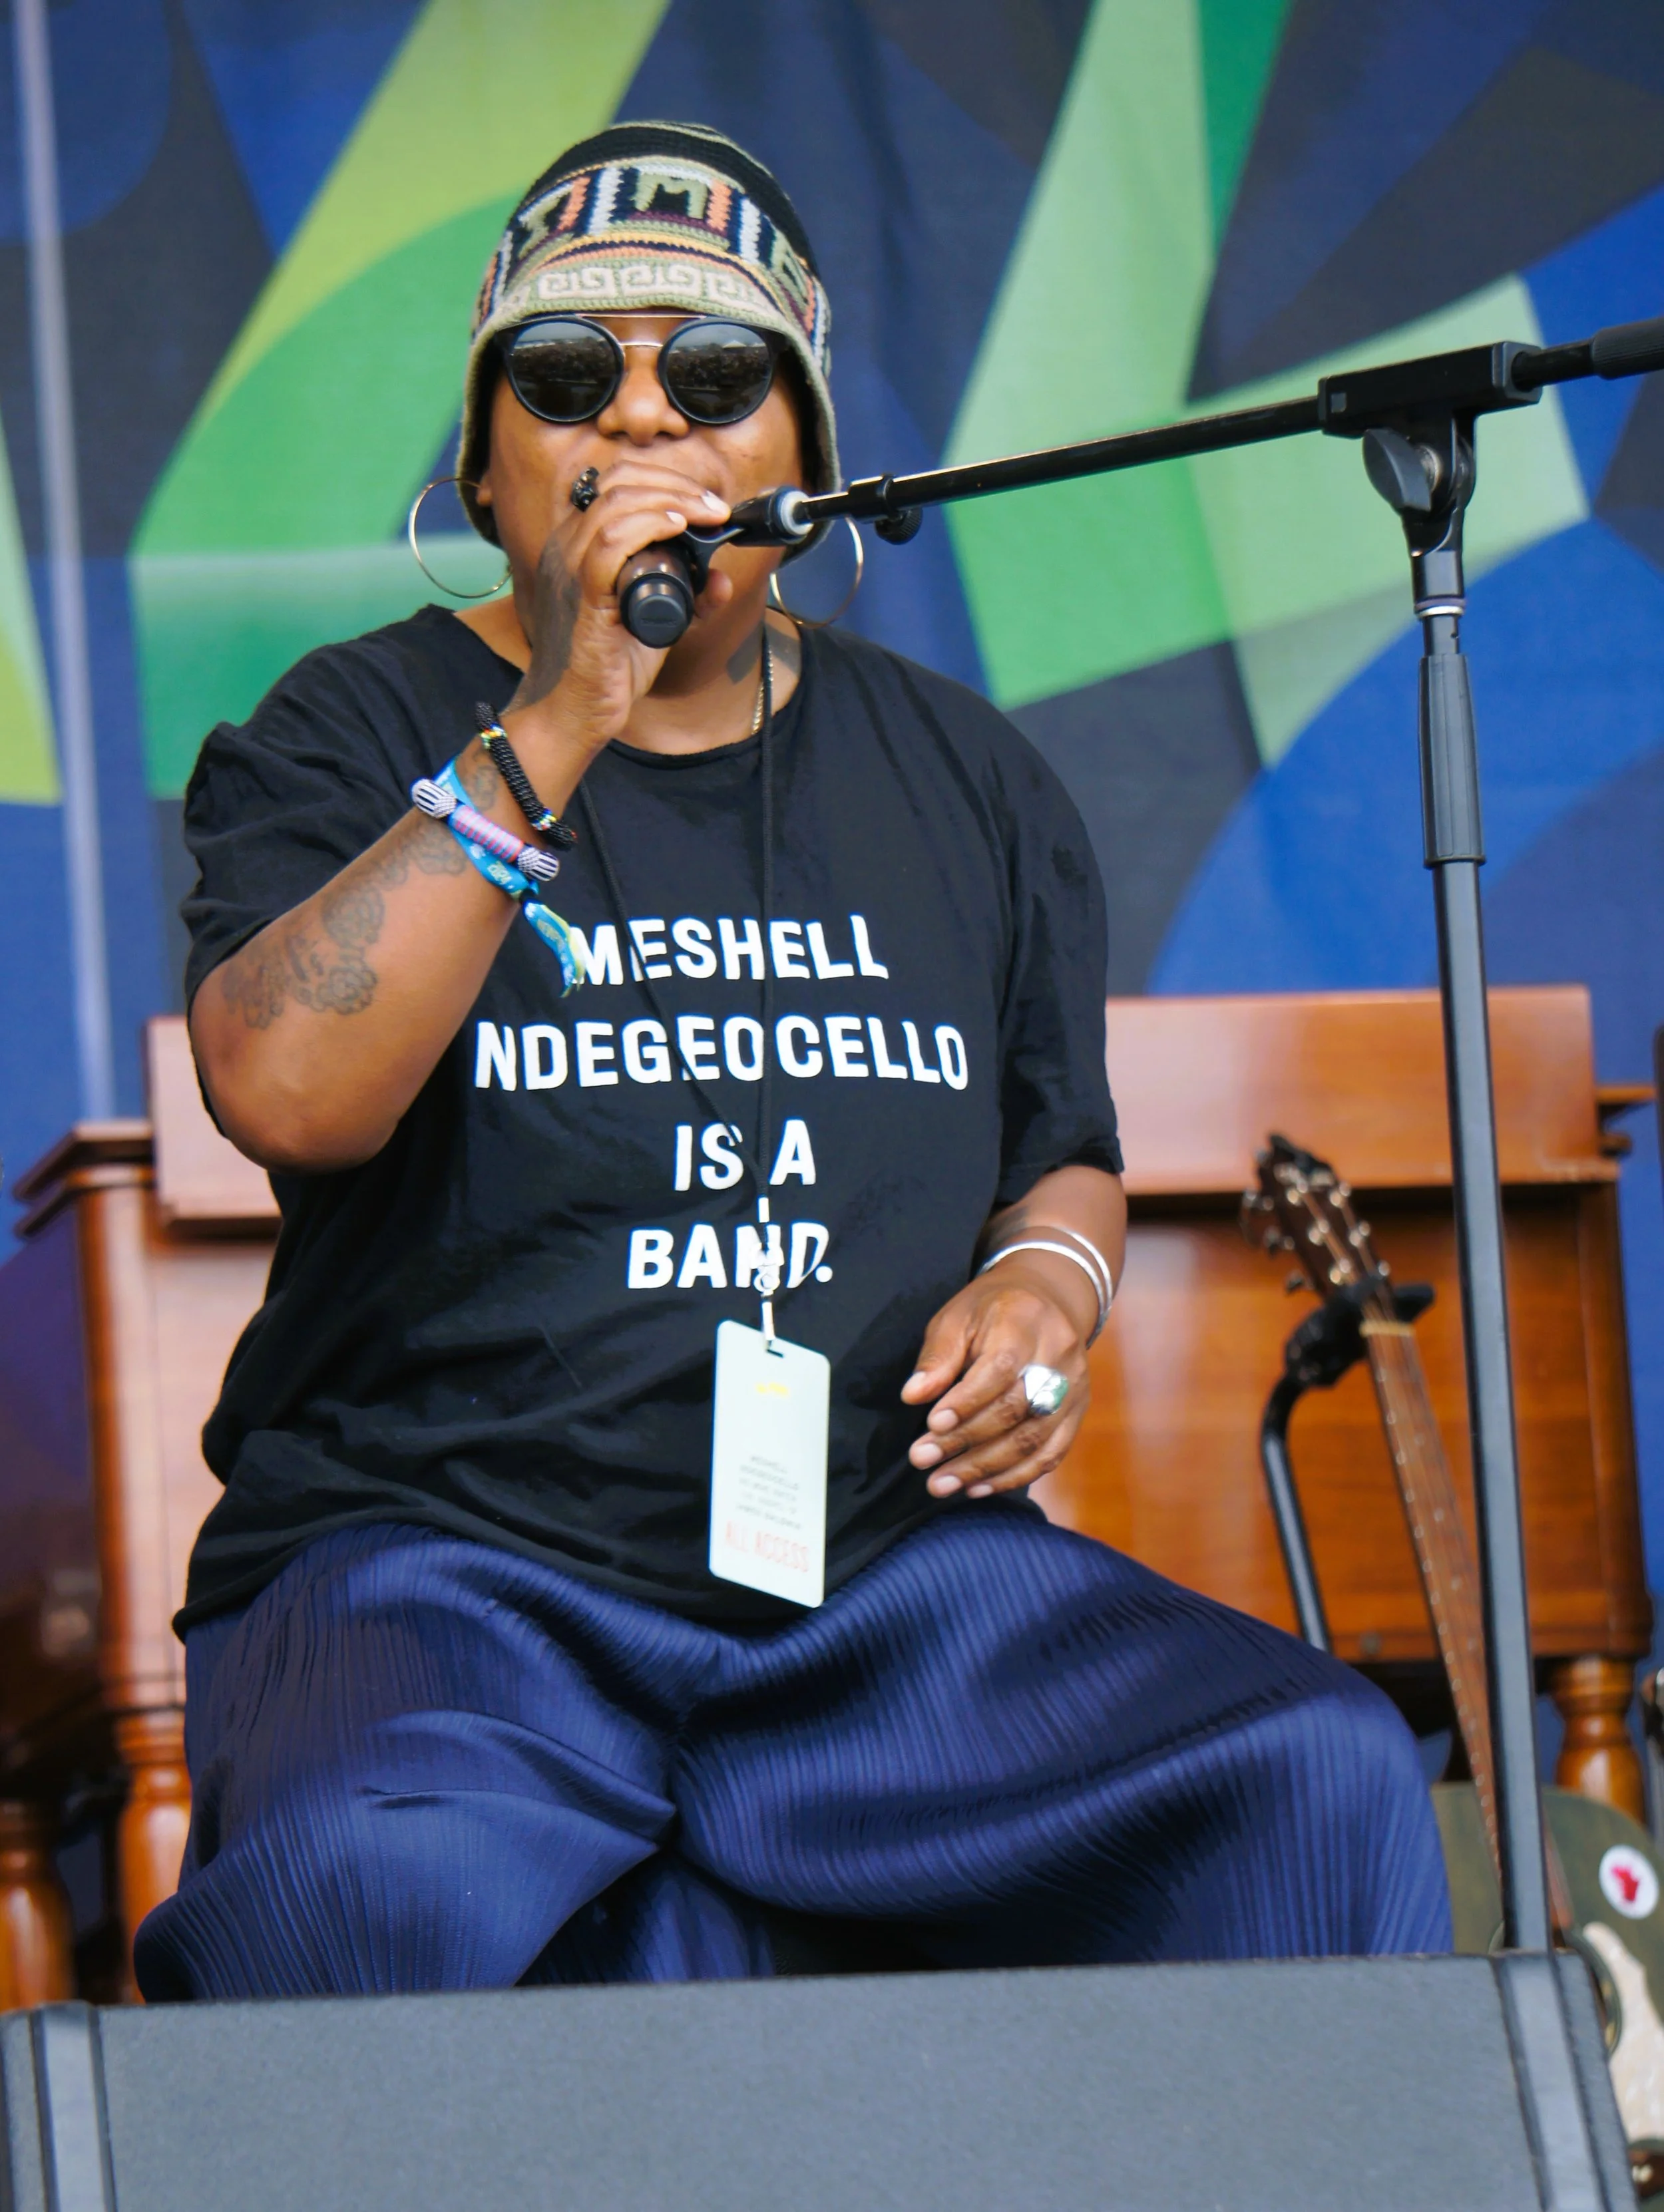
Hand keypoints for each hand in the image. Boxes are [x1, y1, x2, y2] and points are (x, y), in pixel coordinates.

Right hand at [507, 456, 734, 750]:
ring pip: (615, 504)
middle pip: (617, 482)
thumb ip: (687, 599)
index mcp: (576, 545)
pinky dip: (649, 526)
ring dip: (671, 499)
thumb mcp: (656, 623)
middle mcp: (566, 547)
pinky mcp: (583, 598)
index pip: (615, 483)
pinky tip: (679, 527)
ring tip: (707, 514)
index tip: (707, 501)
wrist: (574, 713)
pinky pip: (609, 544)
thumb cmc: (607, 668)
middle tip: (715, 507)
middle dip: (675, 483)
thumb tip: (721, 579)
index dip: (664, 479)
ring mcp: (570, 569)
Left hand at [901, 1255, 1091, 1499]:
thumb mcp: (957, 1317)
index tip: (931, 1425)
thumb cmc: (991, 1310)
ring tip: (941, 1484)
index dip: (967, 1402)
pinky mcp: (1078, 1413)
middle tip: (921, 1460)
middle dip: (965, 1441)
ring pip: (1034, 1439)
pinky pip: (1050, 1455)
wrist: (1048, 1299)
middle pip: (1016, 1409)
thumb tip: (912, 1395)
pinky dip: (1012, 1477)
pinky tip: (977, 1488)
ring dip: (984, 1469)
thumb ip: (938, 1357)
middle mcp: (1058, 1356)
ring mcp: (1074, 1388)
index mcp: (1025, 1322)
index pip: (999, 1370)